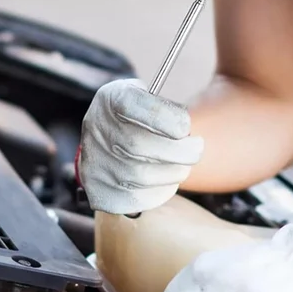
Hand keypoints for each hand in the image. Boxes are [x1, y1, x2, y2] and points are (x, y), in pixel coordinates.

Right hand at [75, 78, 203, 213]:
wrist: (102, 145)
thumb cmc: (132, 116)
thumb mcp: (140, 93)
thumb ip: (157, 100)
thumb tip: (183, 120)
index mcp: (110, 101)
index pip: (134, 106)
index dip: (168, 118)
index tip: (185, 125)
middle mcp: (97, 131)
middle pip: (138, 145)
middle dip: (179, 150)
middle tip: (196, 148)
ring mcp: (96, 163)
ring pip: (142, 175)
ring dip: (174, 171)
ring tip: (183, 163)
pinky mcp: (101, 192)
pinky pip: (138, 198)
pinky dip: (161, 190)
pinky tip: (165, 178)